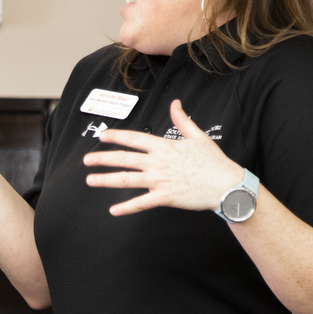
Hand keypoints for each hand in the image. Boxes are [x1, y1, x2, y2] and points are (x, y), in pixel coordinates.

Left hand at [83, 99, 243, 214]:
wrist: (227, 185)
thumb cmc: (214, 161)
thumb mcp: (198, 136)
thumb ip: (182, 120)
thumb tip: (175, 103)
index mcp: (164, 146)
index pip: (134, 139)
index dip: (116, 137)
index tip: (102, 136)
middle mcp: (158, 162)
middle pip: (124, 159)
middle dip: (103, 159)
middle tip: (86, 160)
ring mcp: (160, 180)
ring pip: (127, 180)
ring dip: (106, 180)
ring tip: (90, 180)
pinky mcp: (165, 197)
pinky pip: (141, 203)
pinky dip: (126, 207)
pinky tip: (113, 210)